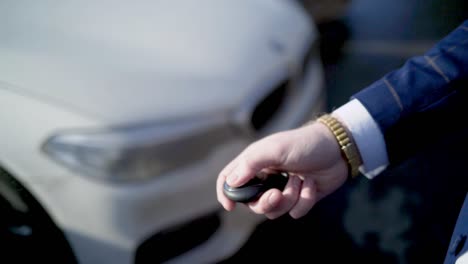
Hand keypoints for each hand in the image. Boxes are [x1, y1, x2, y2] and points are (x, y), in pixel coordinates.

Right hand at [216, 121, 348, 218]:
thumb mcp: (275, 149)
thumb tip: (230, 183)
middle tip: (278, 195)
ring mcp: (283, 189)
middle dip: (266, 203)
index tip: (230, 206)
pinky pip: (295, 212)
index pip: (229, 180)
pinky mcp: (300, 197)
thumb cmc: (304, 144)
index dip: (225, 193)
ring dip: (289, 198)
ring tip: (301, 180)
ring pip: (274, 211)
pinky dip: (305, 200)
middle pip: (252, 203)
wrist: (338, 149)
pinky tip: (312, 185)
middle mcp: (266, 177)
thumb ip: (250, 164)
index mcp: (255, 163)